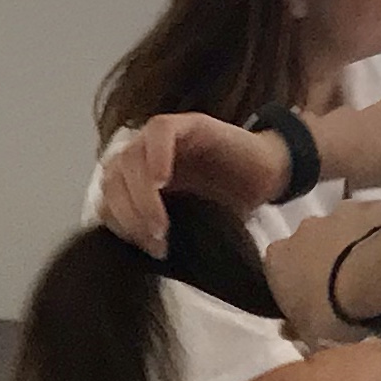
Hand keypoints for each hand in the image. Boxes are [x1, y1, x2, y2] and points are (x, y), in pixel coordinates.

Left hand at [96, 116, 277, 249]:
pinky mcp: (189, 123)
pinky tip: (164, 182)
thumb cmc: (233, 202)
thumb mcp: (189, 225)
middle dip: (129, 215)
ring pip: (129, 158)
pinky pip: (160, 132)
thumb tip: (138, 257)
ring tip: (161, 223)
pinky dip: (156, 156)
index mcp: (139, 180)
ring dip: (139, 195)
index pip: (108, 198)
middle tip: (156, 241)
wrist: (272, 177)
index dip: (121, 225)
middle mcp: (144, 156)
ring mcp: (164, 138)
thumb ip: (161, 232)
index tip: (149, 249)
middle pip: (112, 179)